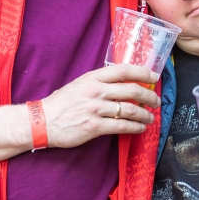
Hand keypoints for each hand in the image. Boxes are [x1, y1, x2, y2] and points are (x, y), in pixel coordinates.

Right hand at [41, 64, 159, 148]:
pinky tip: (140, 129)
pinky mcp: (95, 127)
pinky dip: (135, 128)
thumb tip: (122, 84)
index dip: (143, 73)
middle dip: (150, 97)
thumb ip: (99, 82)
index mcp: (93, 78)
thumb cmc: (61, 103)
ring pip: (131, 110)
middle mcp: (96, 91)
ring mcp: (96, 109)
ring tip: (150, 118)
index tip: (154, 77)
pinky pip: (122, 126)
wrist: (42, 121)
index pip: (124, 70)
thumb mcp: (80, 84)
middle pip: (133, 91)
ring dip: (145, 115)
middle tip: (156, 101)